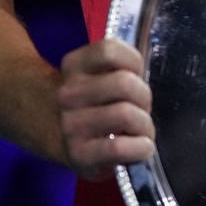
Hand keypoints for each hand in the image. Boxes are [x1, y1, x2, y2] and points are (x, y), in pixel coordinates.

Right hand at [54, 39, 154, 179]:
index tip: (134, 76)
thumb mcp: (98, 74)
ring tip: (141, 130)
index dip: (134, 63)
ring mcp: (70, 125)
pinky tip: (142, 147)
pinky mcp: (78, 154)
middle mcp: (68, 94)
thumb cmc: (93, 102)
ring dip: (145, 125)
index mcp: (74, 66)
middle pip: (124, 83)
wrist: (57, 136)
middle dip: (144, 97)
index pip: (110, 51)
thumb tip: (148, 75)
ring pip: (125, 114)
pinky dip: (140, 148)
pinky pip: (118, 148)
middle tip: (142, 109)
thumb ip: (120, 66)